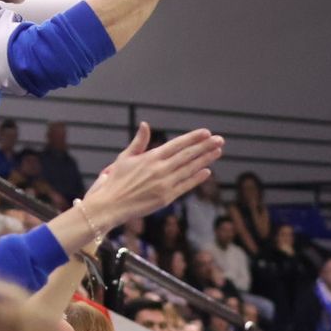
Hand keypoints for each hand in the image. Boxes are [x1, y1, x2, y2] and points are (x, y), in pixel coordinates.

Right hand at [80, 121, 223, 231]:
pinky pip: (185, 186)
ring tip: (218, 151)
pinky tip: (207, 171)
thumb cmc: (115, 180)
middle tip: (220, 139)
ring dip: (205, 160)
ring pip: (189, 169)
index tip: (206, 132)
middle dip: (205, 146)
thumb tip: (145, 125)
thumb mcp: (125, 157)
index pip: (177, 144)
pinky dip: (197, 178)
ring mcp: (164, 184)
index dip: (193, 138)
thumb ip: (139, 142)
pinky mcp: (166, 198)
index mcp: (151, 157)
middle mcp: (160, 169)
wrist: (110, 205)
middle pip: (187, 155)